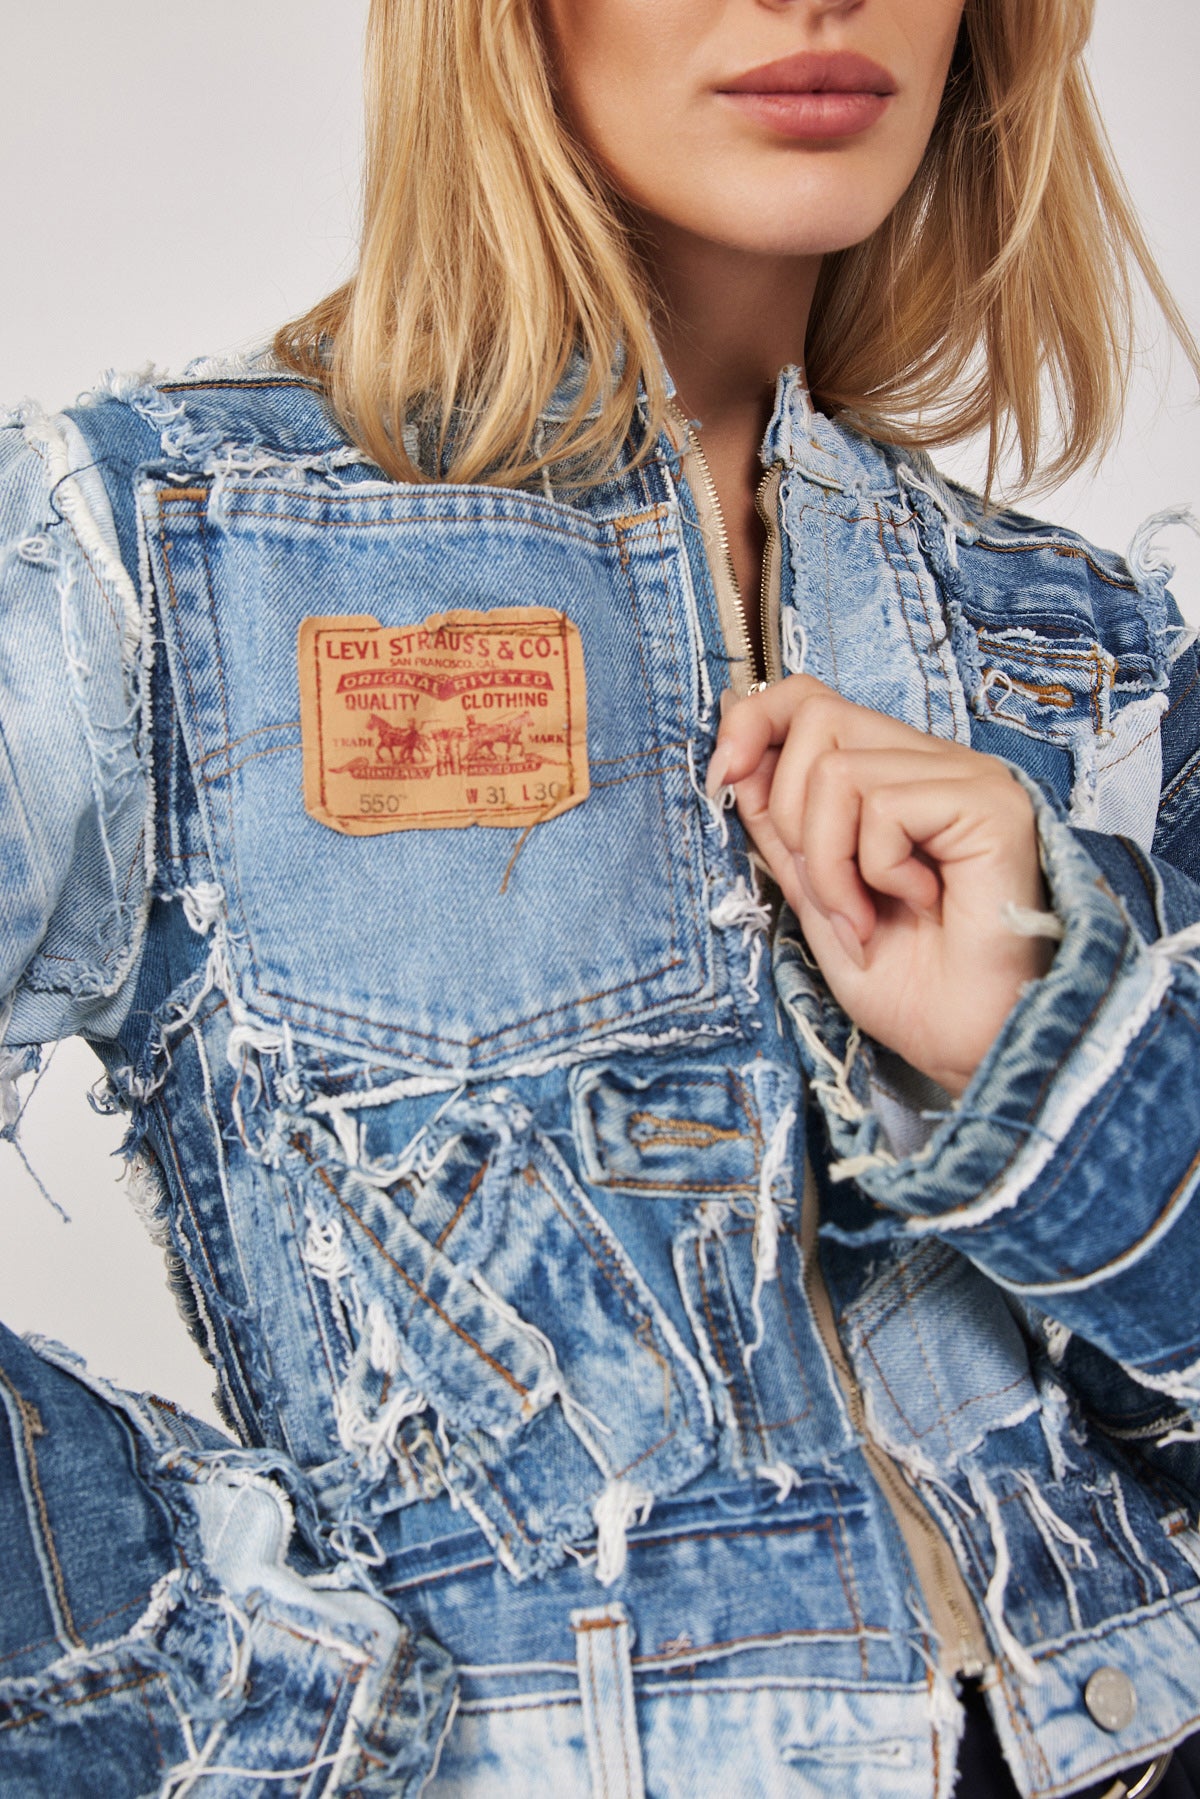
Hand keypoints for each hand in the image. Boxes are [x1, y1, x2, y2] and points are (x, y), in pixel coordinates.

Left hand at [707, 676, 1054, 1095]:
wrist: (972, 1046)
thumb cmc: (911, 985)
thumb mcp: (816, 895)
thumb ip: (779, 824)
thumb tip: (733, 754)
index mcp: (896, 776)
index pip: (810, 699)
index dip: (752, 724)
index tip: (720, 780)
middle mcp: (934, 764)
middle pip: (816, 714)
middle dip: (786, 812)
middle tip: (827, 892)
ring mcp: (966, 777)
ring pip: (838, 769)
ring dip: (829, 863)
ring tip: (865, 916)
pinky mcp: (988, 802)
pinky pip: (884, 804)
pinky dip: (875, 869)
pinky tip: (917, 904)